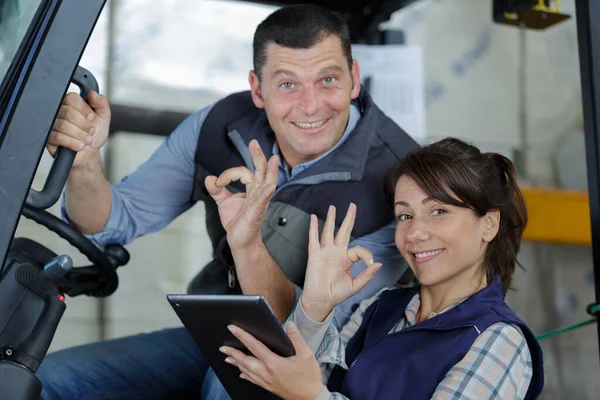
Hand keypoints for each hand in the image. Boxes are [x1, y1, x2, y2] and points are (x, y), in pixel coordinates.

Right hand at [46, 91, 110, 168]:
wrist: (89, 153)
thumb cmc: (94, 135)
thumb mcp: (103, 117)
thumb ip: (101, 103)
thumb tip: (93, 93)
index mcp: (71, 104)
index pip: (72, 98)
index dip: (85, 110)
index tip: (92, 118)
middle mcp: (59, 112)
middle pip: (67, 112)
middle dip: (84, 125)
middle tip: (90, 131)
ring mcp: (52, 125)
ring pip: (63, 125)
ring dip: (80, 135)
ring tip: (86, 139)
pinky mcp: (49, 138)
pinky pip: (58, 137)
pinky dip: (73, 142)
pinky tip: (79, 145)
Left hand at [204, 139, 277, 250]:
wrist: (239, 240)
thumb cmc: (236, 220)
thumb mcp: (223, 201)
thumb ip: (217, 189)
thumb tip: (209, 178)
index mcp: (251, 188)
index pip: (242, 172)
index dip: (228, 174)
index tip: (218, 182)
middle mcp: (258, 192)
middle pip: (261, 171)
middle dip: (258, 156)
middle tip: (254, 142)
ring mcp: (259, 202)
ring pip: (267, 183)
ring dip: (270, 171)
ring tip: (273, 159)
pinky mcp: (256, 212)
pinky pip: (263, 200)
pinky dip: (266, 192)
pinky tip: (270, 186)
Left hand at [220, 322, 322, 399]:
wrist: (310, 398)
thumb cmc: (308, 377)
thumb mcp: (306, 355)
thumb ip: (296, 339)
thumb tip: (290, 325)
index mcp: (274, 363)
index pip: (254, 346)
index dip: (242, 336)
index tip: (233, 328)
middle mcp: (266, 372)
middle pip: (245, 361)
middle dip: (233, 353)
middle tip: (223, 347)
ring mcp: (266, 381)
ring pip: (246, 371)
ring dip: (236, 363)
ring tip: (227, 357)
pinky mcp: (268, 387)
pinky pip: (252, 380)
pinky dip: (244, 374)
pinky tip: (241, 373)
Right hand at [301, 204, 381, 321]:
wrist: (321, 301)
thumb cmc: (337, 293)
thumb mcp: (356, 285)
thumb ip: (367, 275)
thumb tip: (378, 263)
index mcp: (347, 259)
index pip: (358, 249)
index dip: (366, 255)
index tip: (370, 263)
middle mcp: (336, 252)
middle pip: (344, 231)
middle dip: (349, 218)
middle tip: (352, 205)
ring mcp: (325, 252)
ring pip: (329, 231)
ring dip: (331, 219)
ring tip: (333, 207)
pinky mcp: (315, 255)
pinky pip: (314, 239)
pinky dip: (313, 228)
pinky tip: (314, 218)